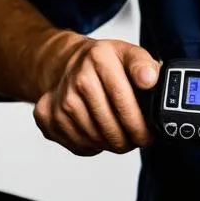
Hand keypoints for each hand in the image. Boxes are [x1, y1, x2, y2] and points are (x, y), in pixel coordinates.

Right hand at [33, 37, 158, 155]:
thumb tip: (151, 79)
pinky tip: (101, 133)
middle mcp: (77, 79)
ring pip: (95, 139)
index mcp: (99, 59)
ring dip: (113, 144)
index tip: (149, 135)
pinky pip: (78, 145)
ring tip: (122, 135)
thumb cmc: (104, 62)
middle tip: (139, 139)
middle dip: (130, 140)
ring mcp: (61, 99)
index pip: (122, 101)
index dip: (139, 125)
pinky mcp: (49, 117)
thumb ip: (144, 65)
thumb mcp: (128, 53)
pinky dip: (94, 147)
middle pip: (109, 126)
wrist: (67, 63)